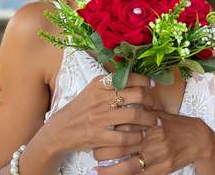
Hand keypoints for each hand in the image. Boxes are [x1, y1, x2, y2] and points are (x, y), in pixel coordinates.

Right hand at [46, 73, 160, 154]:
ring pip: (134, 115)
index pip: (128, 77)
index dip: (144, 80)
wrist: (60, 130)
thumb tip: (133, 78)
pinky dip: (137, 136)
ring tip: (155, 121)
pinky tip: (141, 135)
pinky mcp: (99, 136)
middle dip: (150, 100)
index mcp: (99, 84)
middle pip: (136, 95)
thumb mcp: (92, 89)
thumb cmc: (81, 108)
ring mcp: (100, 117)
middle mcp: (101, 98)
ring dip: (149, 119)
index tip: (152, 84)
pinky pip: (125, 137)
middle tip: (155, 104)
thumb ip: (110, 83)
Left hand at [92, 111, 211, 174]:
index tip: (97, 130)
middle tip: (93, 152)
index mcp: (150, 121)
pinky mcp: (163, 170)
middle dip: (104, 150)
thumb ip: (141, 111)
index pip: (124, 124)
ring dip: (110, 170)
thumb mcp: (159, 113)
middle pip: (123, 145)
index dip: (109, 129)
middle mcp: (153, 138)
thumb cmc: (174, 123)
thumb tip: (121, 105)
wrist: (197, 138)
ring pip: (129, 166)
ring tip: (96, 169)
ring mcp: (158, 156)